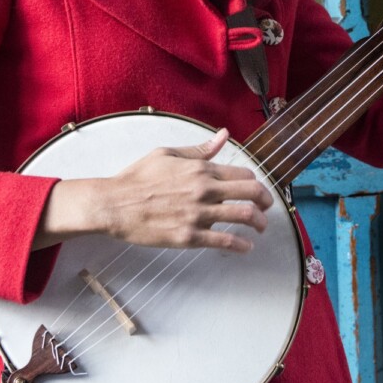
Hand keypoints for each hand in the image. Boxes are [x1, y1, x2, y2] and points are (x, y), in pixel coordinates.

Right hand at [34, 128, 274, 252]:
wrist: (115, 203)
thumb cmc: (138, 178)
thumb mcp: (168, 154)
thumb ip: (199, 149)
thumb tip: (223, 136)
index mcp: (200, 169)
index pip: (242, 173)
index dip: (254, 181)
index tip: (256, 188)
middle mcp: (204, 190)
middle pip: (251, 192)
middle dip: (265, 200)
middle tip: (267, 207)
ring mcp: (198, 214)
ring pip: (243, 216)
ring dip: (258, 222)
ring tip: (260, 227)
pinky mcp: (189, 236)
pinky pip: (224, 241)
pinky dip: (241, 245)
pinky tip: (246, 246)